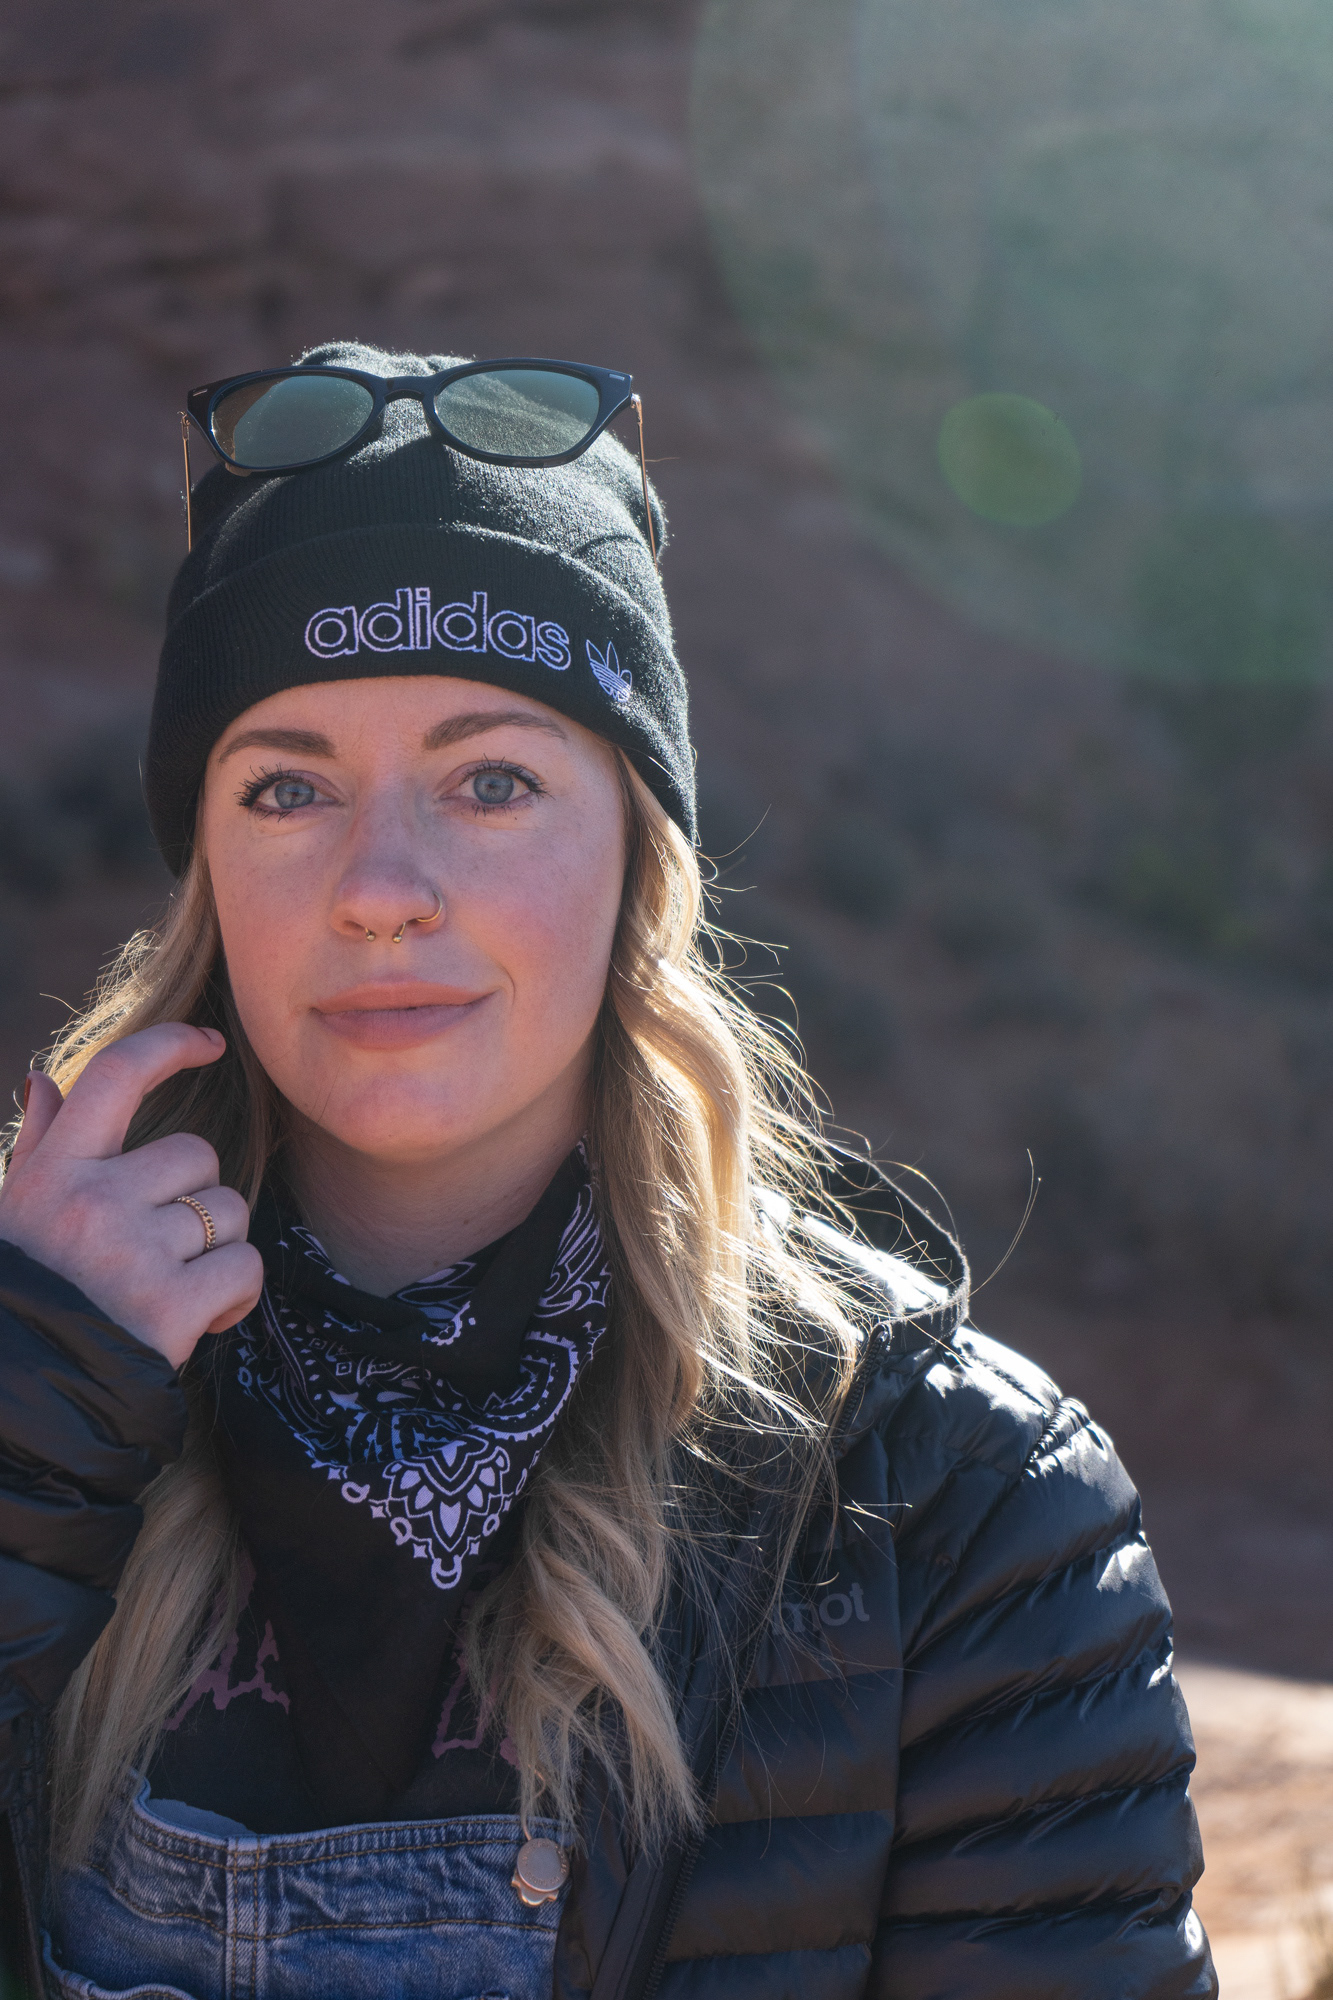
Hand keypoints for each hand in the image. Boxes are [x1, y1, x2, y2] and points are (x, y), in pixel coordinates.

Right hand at [0, 1023, 264, 1370]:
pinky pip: (246, 1268)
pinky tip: (198, 1319)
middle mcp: (92, 1201)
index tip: (212, 1044)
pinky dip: (235, 1296)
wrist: (23, 1395)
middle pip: (198, 1155)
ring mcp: (131, 1251)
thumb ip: (38, 1146)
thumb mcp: (15, 1215)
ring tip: (171, 1288)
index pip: (116, 1075)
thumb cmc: (27, 1294)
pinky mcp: (169, 1305)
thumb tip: (44, 1079)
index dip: (172, 1045)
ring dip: (218, 1251)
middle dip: (198, 1198)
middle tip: (161, 1250)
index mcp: (53, 1172)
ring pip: (229, 1213)